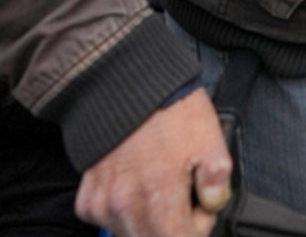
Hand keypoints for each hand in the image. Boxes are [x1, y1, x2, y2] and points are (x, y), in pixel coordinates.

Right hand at [77, 89, 231, 236]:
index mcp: (158, 196)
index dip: (196, 232)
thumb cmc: (169, 111)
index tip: (200, 217)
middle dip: (174, 229)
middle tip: (185, 200)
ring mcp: (102, 205)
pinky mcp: (88, 200)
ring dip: (151, 223)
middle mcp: (125, 206)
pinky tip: (138, 186)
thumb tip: (212, 206)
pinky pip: (110, 221)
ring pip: (132, 235)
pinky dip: (126, 213)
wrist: (124, 84)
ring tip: (161, 188)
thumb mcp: (211, 141)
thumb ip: (218, 185)